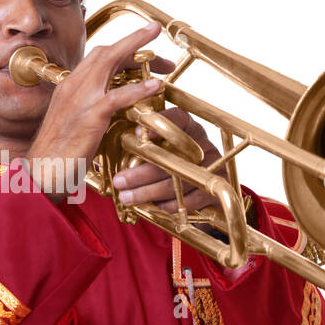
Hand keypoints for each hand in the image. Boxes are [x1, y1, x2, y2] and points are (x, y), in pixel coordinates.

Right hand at [27, 21, 173, 203]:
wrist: (40, 174)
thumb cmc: (56, 155)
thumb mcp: (71, 123)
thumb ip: (87, 110)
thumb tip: (107, 109)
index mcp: (69, 87)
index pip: (97, 57)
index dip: (123, 50)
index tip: (145, 55)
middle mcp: (73, 87)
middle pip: (106, 52)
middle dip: (135, 44)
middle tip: (162, 52)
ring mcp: (80, 100)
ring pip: (110, 63)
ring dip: (137, 51)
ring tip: (163, 54)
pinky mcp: (89, 118)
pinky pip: (116, 97)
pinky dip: (137, 89)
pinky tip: (155, 86)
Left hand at [111, 106, 227, 216]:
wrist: (207, 185)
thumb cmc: (174, 160)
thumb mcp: (165, 146)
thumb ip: (145, 144)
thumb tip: (106, 147)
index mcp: (188, 126)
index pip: (177, 118)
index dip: (158, 125)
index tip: (135, 133)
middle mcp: (202, 142)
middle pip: (171, 157)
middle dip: (141, 172)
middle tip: (119, 180)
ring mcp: (212, 164)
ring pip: (176, 181)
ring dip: (148, 192)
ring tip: (126, 197)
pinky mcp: (217, 186)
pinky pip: (190, 199)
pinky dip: (169, 204)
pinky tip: (154, 206)